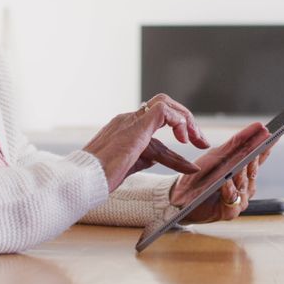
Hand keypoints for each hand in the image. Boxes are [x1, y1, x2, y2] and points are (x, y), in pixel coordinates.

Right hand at [83, 93, 210, 191]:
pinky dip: (179, 122)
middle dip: (186, 122)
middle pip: (164, 108)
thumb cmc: (97, 178)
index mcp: (123, 129)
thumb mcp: (125, 166)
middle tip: (201, 142)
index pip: (157, 126)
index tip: (192, 162)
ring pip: (166, 104)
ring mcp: (131, 121)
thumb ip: (141, 159)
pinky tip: (184, 140)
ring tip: (197, 140)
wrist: (82, 179)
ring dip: (186, 120)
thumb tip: (156, 158)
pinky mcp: (137, 125)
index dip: (177, 140)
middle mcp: (127, 120)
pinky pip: (164, 110)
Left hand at [170, 122, 271, 223]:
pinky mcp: (230, 211)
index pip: (258, 158)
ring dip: (242, 172)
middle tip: (258, 144)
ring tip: (243, 160)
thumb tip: (257, 127)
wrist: (180, 198)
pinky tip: (226, 181)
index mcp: (243, 172)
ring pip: (244, 183)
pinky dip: (228, 188)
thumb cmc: (199, 176)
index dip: (265, 146)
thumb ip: (235, 144)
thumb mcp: (216, 156)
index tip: (270, 133)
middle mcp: (245, 186)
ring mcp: (239, 200)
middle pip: (252, 169)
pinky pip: (232, 198)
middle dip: (255, 156)